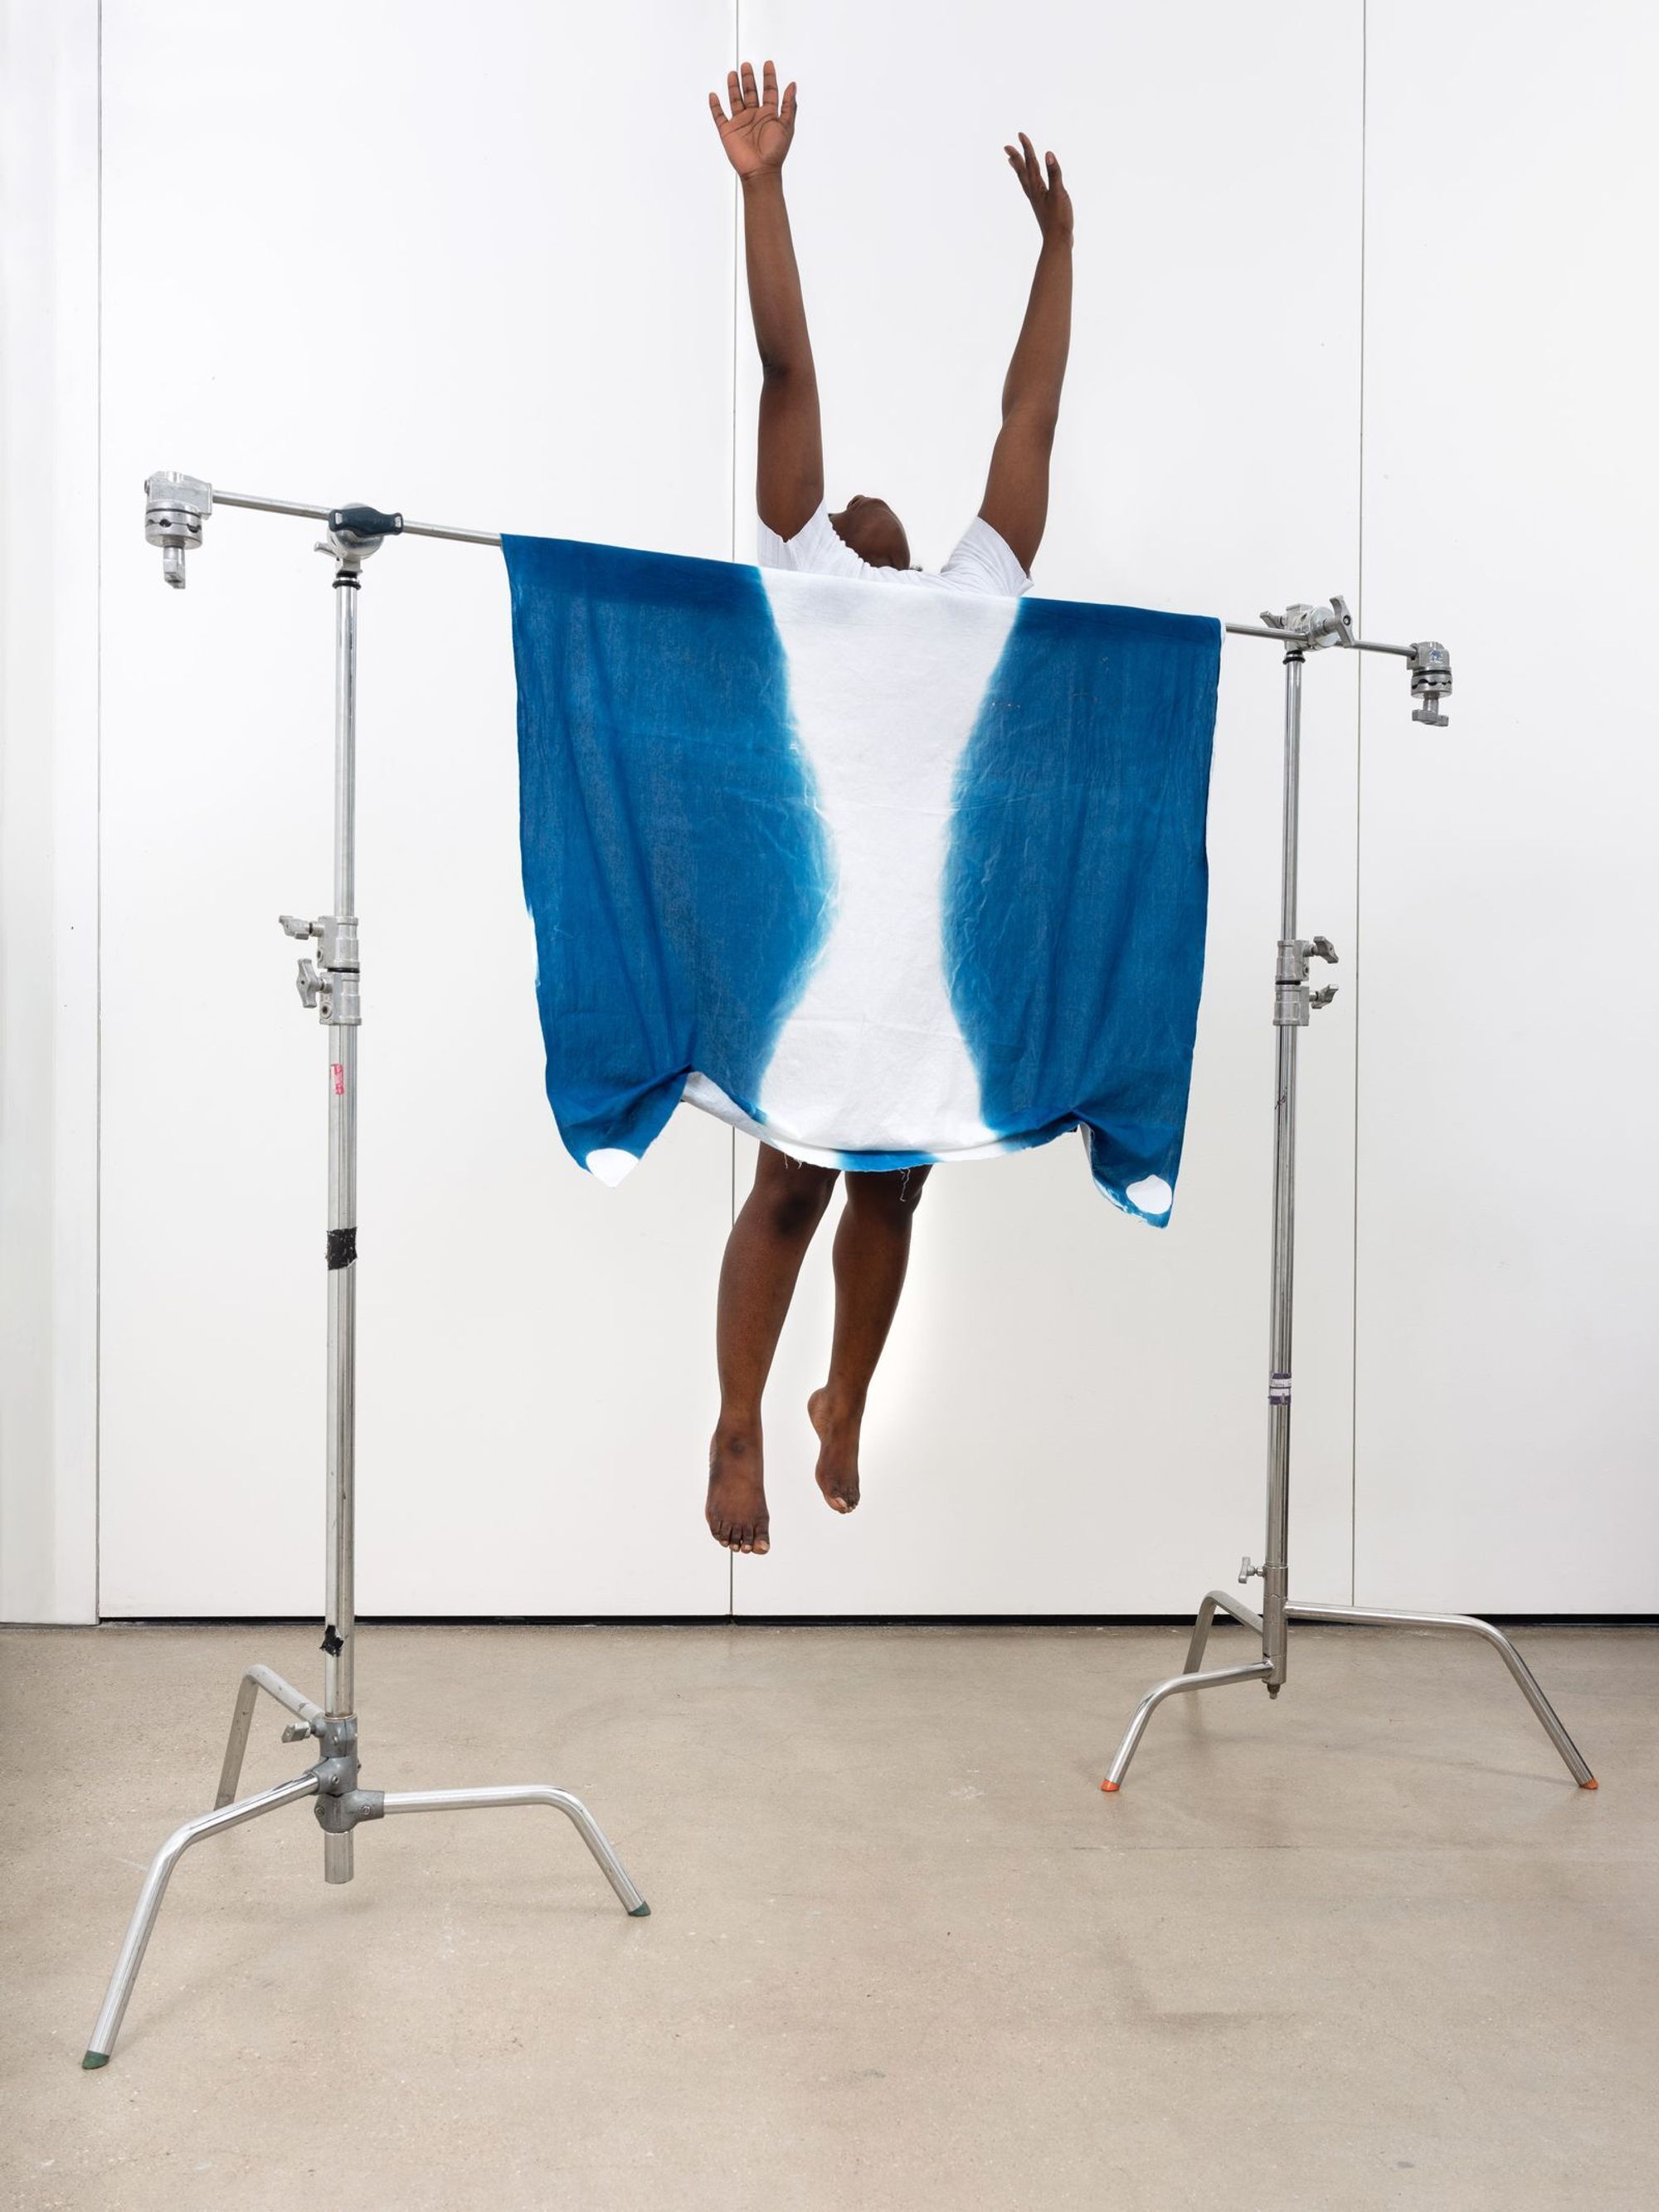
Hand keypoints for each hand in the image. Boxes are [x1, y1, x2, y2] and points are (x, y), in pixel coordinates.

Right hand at [710, 59, 796, 179]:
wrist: (760, 170)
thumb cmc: (775, 151)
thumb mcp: (786, 126)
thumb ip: (789, 105)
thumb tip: (793, 85)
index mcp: (769, 114)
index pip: (769, 91)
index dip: (769, 77)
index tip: (768, 64)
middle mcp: (754, 116)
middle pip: (750, 92)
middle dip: (748, 78)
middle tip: (746, 65)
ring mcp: (740, 123)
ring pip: (735, 99)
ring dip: (734, 87)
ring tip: (733, 73)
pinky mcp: (727, 131)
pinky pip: (719, 116)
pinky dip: (715, 106)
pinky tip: (714, 95)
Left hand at [1005, 133, 1071, 242]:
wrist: (1058, 241)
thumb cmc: (1059, 218)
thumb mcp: (1059, 192)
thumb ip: (1054, 173)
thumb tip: (1048, 154)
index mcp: (1037, 188)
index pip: (1030, 163)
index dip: (1026, 148)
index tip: (1020, 135)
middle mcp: (1033, 192)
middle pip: (1023, 171)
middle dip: (1016, 157)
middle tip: (1007, 146)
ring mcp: (1036, 200)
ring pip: (1025, 180)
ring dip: (1019, 169)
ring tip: (1011, 161)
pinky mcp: (1041, 206)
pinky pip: (1031, 188)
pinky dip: (1028, 180)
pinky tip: (1031, 181)